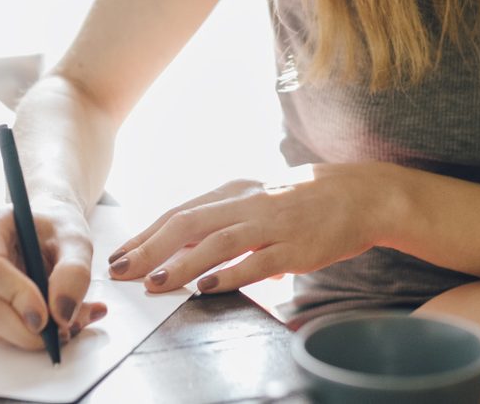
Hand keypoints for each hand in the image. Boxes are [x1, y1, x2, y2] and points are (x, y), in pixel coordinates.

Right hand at [0, 204, 107, 349]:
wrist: (47, 231)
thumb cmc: (58, 228)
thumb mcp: (78, 240)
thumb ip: (75, 272)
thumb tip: (61, 314)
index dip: (15, 296)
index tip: (46, 317)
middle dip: (25, 330)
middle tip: (63, 332)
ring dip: (29, 336)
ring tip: (66, 325)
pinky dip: (25, 336)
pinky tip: (52, 323)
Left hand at [107, 163, 399, 293]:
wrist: (361, 196)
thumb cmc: (305, 202)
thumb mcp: (258, 202)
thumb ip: (225, 224)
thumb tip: (190, 255)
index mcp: (234, 192)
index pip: (179, 212)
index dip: (145, 234)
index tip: (119, 254)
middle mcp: (248, 204)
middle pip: (188, 223)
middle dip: (150, 249)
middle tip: (122, 271)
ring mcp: (271, 225)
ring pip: (217, 242)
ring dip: (182, 264)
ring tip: (156, 283)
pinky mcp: (294, 247)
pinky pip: (256, 262)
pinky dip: (229, 275)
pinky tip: (207, 288)